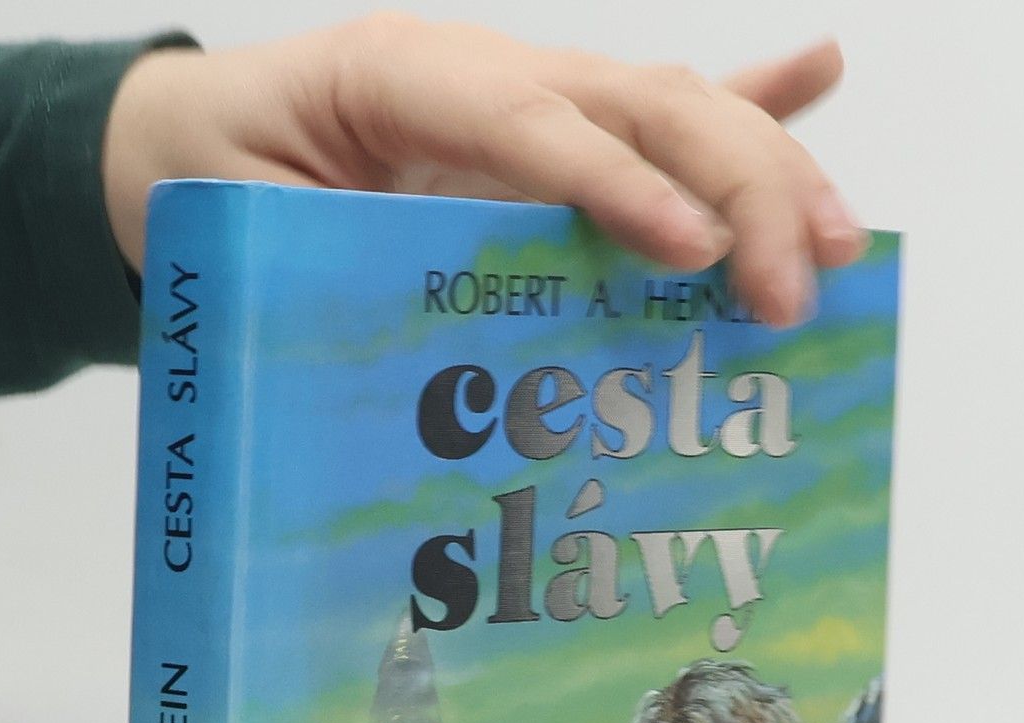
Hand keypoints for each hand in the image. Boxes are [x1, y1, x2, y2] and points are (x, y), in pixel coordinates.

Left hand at [102, 16, 864, 327]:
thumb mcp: (235, 225)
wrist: (182, 137)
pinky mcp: (541, 131)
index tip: (695, 258)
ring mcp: (526, 93)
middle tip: (790, 296)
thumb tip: (388, 350)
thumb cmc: (209, 182)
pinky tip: (820, 74)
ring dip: (769, 170)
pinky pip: (650, 117)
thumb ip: (307, 264)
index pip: (533, 125)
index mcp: (401, 78)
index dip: (621, 187)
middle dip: (735, 190)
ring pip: (674, 107)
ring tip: (842, 243)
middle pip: (641, 102)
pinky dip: (741, 97)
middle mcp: (487, 71)